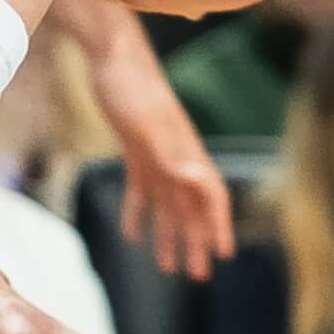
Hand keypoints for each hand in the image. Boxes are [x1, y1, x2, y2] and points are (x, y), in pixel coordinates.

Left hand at [93, 47, 234, 278]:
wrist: (110, 57)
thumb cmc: (133, 89)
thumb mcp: (150, 126)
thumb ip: (173, 155)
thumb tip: (197, 179)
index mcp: (187, 153)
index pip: (210, 196)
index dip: (217, 225)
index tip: (223, 254)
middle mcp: (177, 158)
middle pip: (190, 207)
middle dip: (195, 241)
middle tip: (197, 276)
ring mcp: (156, 154)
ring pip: (167, 204)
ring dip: (168, 234)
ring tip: (166, 267)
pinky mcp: (135, 149)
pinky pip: (141, 189)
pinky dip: (137, 212)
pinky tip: (132, 234)